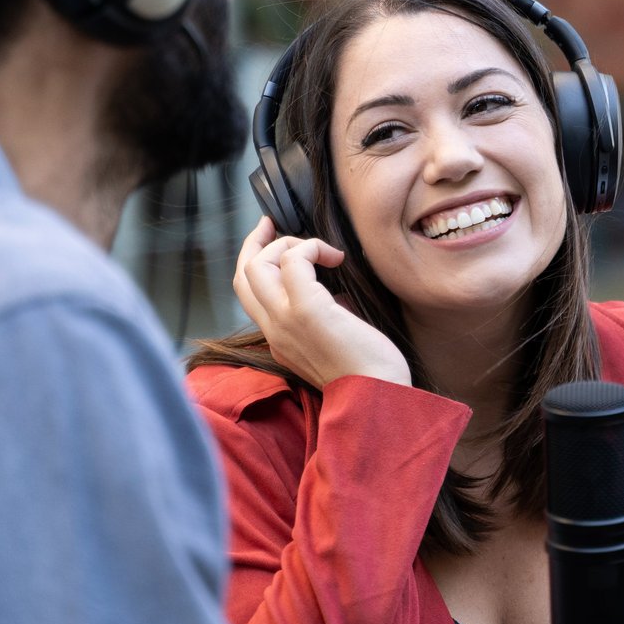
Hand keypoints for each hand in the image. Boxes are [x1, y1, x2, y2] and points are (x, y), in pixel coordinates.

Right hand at [233, 217, 411, 389]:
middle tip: (272, 223)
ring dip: (287, 244)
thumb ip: (328, 316)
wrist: (380, 399)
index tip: (272, 239)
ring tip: (321, 250)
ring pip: (257, 265)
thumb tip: (337, 294)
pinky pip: (292, 261)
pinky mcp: (306, 311)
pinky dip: (310, 248)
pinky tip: (336, 257)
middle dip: (256, 243)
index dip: (255, 262)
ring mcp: (285, 321)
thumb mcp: (338, 340)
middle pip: (243, 275)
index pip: (250, 295)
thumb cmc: (372, 373)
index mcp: (280, 340)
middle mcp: (274, 331)